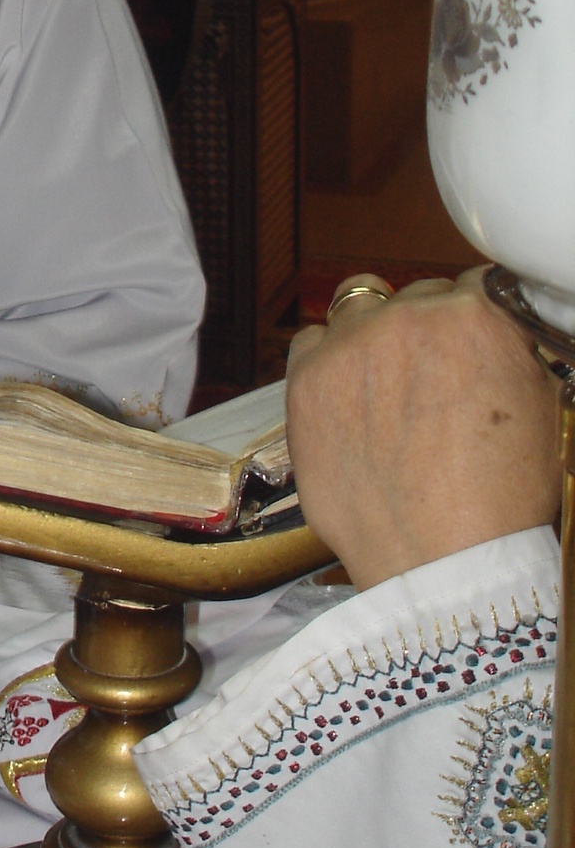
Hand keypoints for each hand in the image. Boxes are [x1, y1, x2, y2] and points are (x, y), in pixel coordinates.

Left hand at [285, 269, 561, 590]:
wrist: (440, 561)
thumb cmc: (498, 501)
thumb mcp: (541, 407)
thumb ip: (510, 352)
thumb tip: (496, 336)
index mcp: (475, 315)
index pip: (472, 286)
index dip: (471, 320)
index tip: (466, 343)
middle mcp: (409, 317)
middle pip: (416, 296)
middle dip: (425, 329)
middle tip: (429, 378)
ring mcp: (351, 344)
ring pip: (359, 305)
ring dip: (373, 331)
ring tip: (385, 381)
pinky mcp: (306, 377)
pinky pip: (311, 340)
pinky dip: (327, 358)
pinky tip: (346, 395)